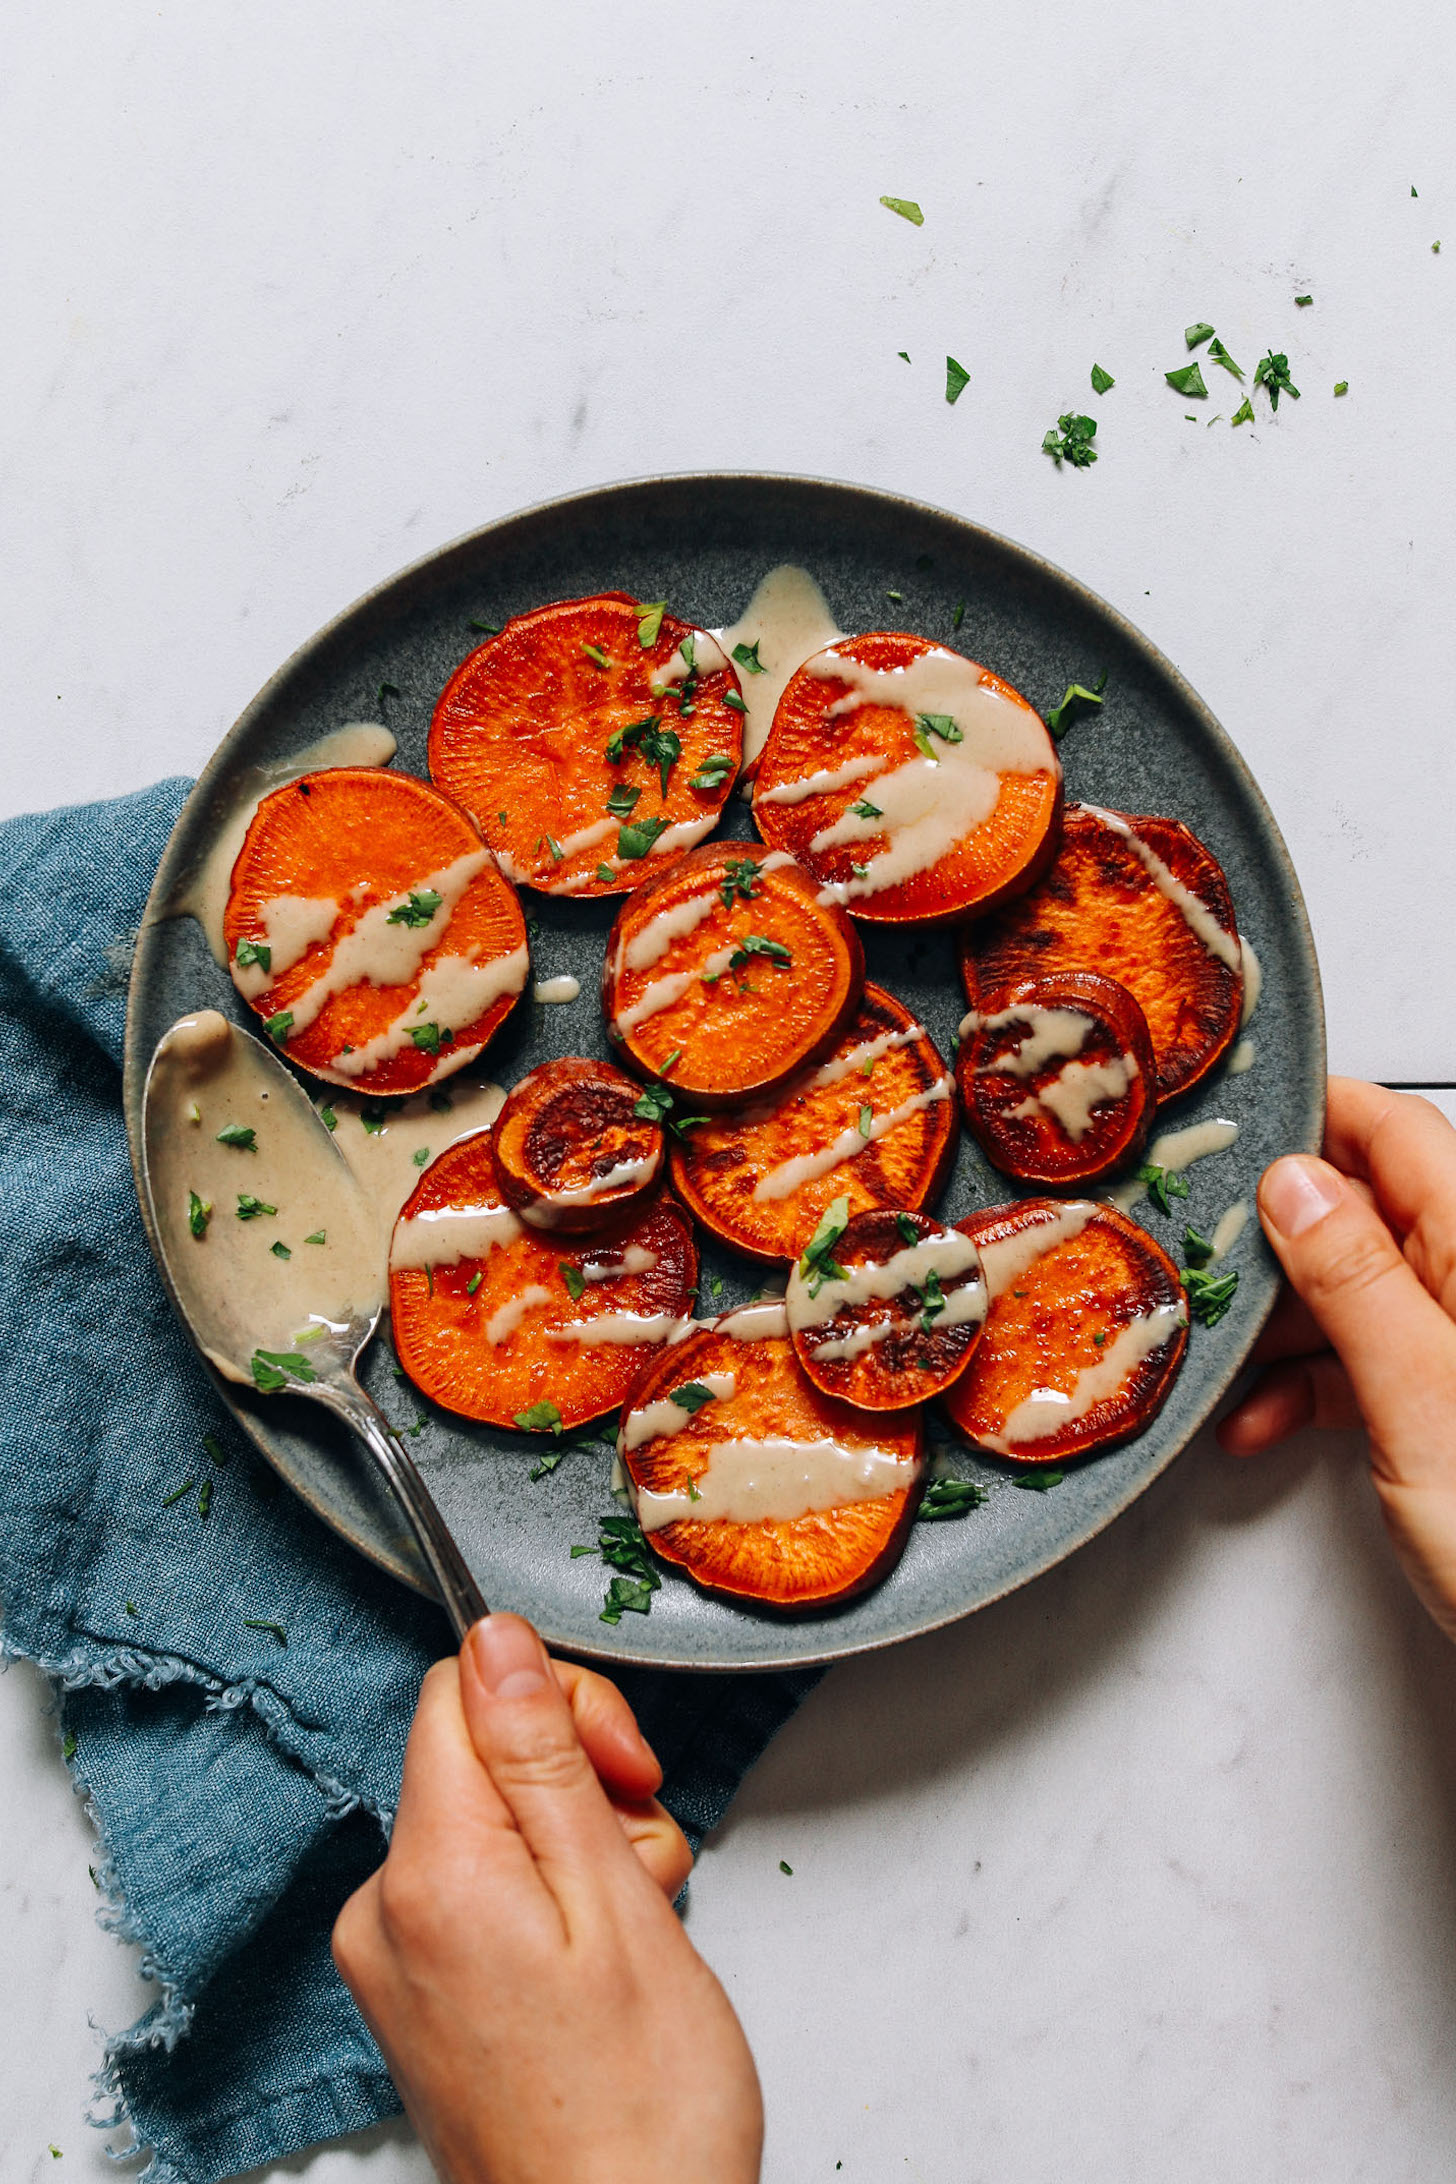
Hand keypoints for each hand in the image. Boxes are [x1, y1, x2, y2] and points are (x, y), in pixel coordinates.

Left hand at [333, 1615, 763, 2183]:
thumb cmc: (639, 2113)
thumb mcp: (613, 1903)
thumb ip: (543, 1758)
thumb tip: (495, 1641)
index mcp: (429, 1874)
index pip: (460, 1689)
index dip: (557, 1704)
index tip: (623, 1767)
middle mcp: (384, 1911)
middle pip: (475, 1752)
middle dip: (576, 1780)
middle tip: (641, 1856)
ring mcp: (395, 1960)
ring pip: (491, 1821)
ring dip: (576, 1846)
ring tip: (629, 1930)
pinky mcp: (418, 1995)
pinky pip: (479, 1889)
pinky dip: (548, 1901)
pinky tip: (598, 1962)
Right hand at [1218, 1077, 1455, 1639]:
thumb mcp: (1422, 1397)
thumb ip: (1356, 1279)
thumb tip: (1296, 1182)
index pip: (1396, 1133)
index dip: (1313, 1116)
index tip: (1229, 1122)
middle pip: (1367, 1210)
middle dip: (1275, 1237)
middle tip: (1196, 1259)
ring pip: (1357, 1289)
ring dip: (1283, 1325)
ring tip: (1220, 1364)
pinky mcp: (1451, 1402)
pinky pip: (1370, 1358)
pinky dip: (1312, 1383)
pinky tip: (1264, 1423)